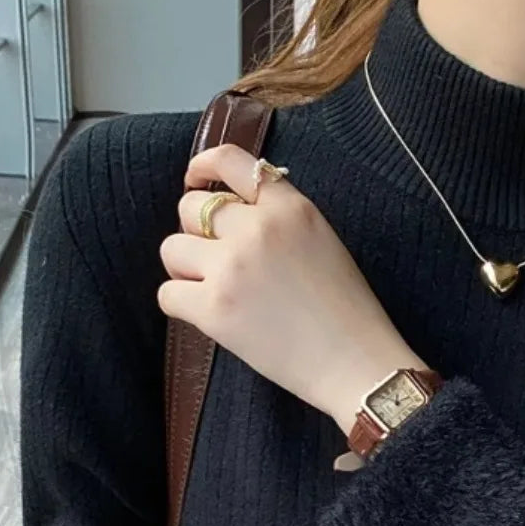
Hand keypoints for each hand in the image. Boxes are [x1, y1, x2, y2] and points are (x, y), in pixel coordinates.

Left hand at [159, 145, 426, 434]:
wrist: (356, 364)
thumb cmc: (349, 313)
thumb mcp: (325, 243)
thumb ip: (282, 219)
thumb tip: (232, 215)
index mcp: (291, 208)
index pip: (230, 161)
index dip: (202, 167)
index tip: (195, 181)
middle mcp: (257, 228)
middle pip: (191, 208)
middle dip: (198, 234)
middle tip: (222, 263)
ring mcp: (231, 267)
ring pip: (172, 249)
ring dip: (187, 270)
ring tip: (218, 293)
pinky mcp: (214, 309)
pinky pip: (168, 294)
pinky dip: (182, 305)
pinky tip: (212, 318)